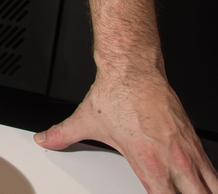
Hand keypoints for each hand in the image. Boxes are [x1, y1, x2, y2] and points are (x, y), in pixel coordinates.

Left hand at [34, 70, 217, 192]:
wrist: (134, 66)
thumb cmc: (117, 92)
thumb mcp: (87, 119)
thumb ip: (64, 135)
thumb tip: (45, 140)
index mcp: (149, 165)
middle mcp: (173, 161)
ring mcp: (187, 150)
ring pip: (212, 187)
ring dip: (206, 193)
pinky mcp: (194, 139)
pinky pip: (212, 169)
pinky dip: (212, 182)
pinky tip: (206, 186)